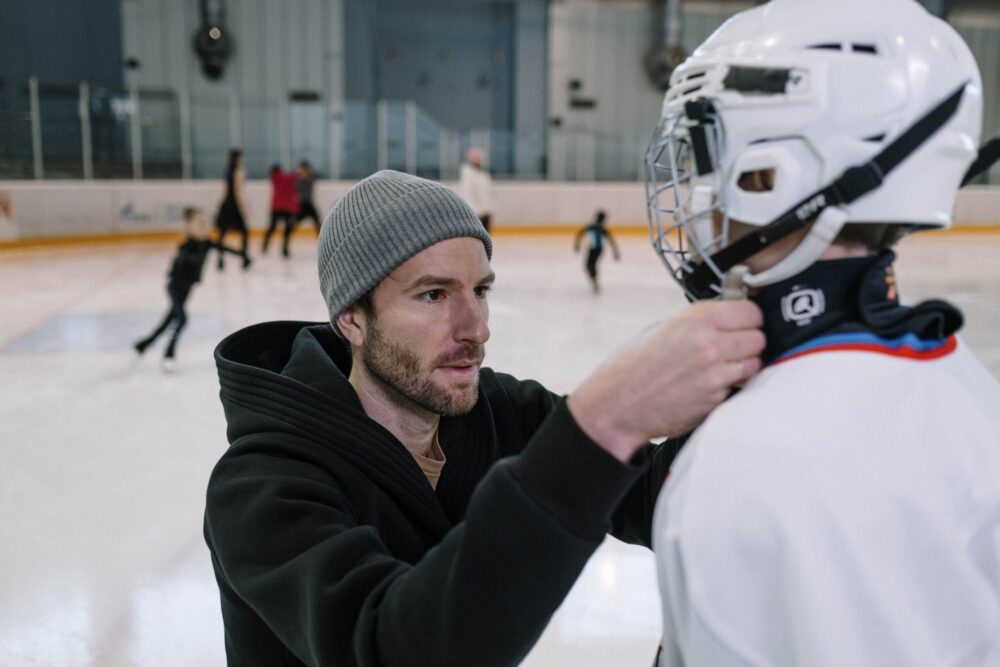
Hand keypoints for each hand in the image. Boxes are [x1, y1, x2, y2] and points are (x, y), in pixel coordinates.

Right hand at [567, 300, 764, 461]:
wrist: (619, 403)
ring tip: (720, 368)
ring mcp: (716, 373)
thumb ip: (701, 322)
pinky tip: (708, 386)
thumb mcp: (666, 327)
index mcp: (698, 318)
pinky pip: (739, 388)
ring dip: (743, 366)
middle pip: (759, 337)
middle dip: (748, 343)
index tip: (741, 325)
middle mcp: (710, 343)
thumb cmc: (637, 365)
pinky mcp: (716, 400)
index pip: (752, 311)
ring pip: (755, 363)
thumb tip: (732, 319)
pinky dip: (729, 387)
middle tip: (731, 349)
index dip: (748, 319)